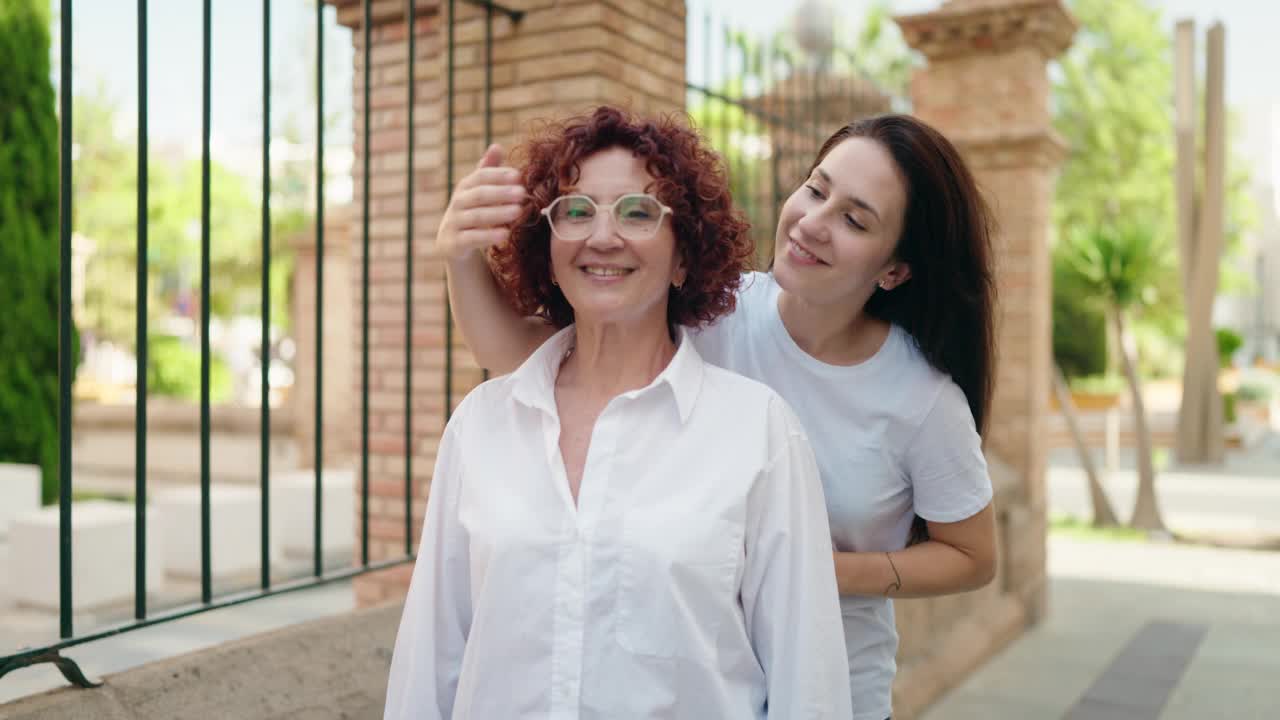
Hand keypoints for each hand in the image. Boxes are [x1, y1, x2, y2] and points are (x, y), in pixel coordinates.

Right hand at [436, 143, 526, 262]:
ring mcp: (453, 223)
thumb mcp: (480, 192)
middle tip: (523, 194)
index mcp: (465, 187)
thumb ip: (489, 172)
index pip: (481, 176)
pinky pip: (471, 239)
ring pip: (476, 216)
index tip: (519, 176)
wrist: (453, 245)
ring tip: (518, 212)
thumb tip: (497, 146)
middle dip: (501, 193)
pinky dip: (487, 236)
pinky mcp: (453, 244)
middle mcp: (457, 202)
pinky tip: (505, 235)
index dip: (499, 175)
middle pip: (479, 195)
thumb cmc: (473, 213)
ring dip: (498, 213)